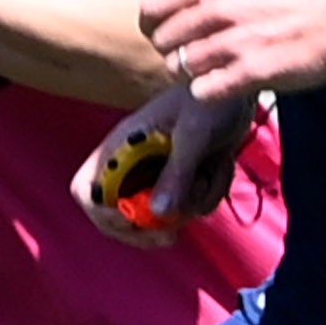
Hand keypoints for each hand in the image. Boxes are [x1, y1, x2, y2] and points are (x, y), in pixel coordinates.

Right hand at [77, 80, 261, 245]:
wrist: (238, 91)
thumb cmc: (209, 100)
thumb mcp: (194, 133)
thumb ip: (177, 172)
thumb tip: (159, 213)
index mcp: (122, 146)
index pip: (86, 191)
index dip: (102, 213)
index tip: (133, 221)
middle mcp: (134, 164)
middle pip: (120, 216)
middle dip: (149, 228)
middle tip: (174, 233)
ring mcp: (158, 173)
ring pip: (164, 215)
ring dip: (193, 203)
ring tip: (212, 171)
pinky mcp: (183, 179)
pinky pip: (190, 206)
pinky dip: (210, 193)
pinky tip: (221, 166)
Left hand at [139, 0, 325, 104]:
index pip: (150, 6)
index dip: (157, 21)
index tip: (176, 26)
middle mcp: (219, 6)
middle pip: (162, 40)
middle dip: (176, 49)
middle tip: (201, 50)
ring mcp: (234, 40)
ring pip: (180, 68)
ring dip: (194, 72)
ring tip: (217, 66)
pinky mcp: (251, 72)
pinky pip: (203, 90)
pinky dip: (210, 90)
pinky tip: (228, 81)